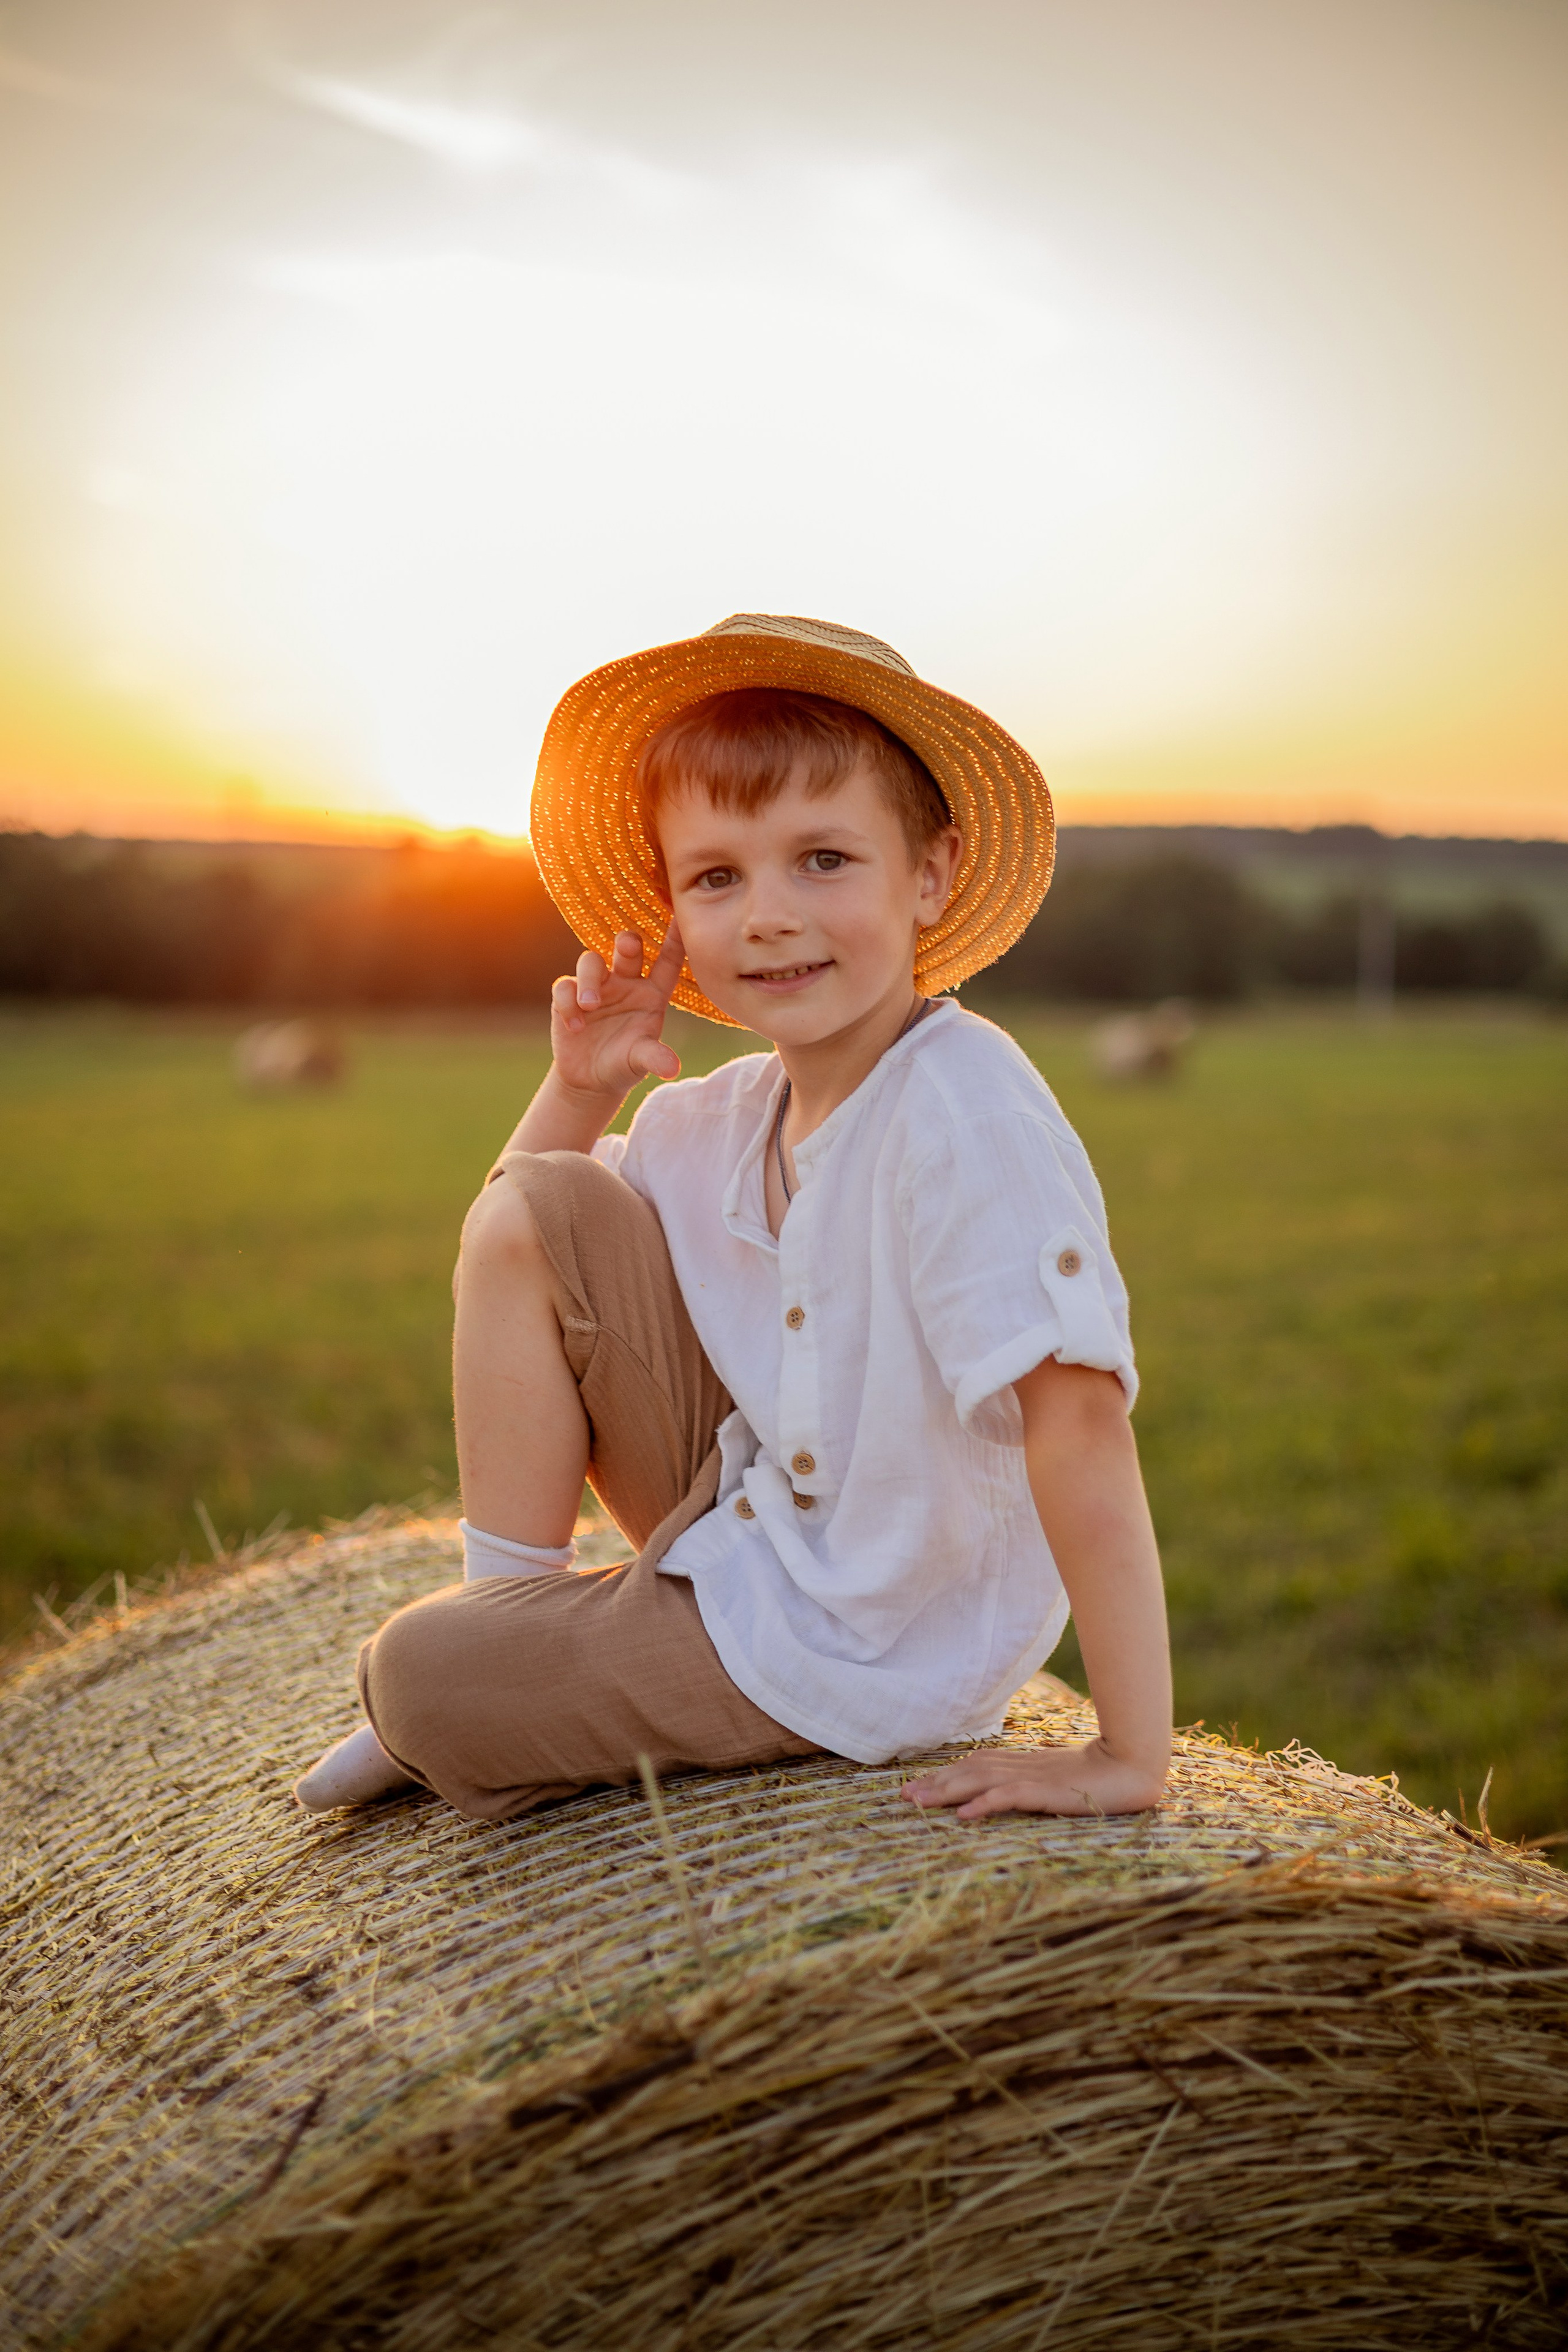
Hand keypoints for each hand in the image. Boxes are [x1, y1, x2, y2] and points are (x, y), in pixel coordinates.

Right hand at [550, 927, 683, 1104]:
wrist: (590, 1080)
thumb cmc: (624, 1064)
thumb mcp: (640, 1061)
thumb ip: (655, 1058)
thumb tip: (672, 1069)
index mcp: (652, 993)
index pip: (666, 962)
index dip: (674, 940)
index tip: (680, 917)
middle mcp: (626, 983)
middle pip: (627, 949)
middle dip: (627, 942)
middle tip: (627, 946)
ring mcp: (597, 987)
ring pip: (591, 961)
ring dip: (590, 979)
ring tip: (591, 1006)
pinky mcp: (569, 997)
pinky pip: (565, 987)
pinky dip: (567, 1003)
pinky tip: (575, 1026)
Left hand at [900, 1738, 1164, 1821]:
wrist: (1130, 1767)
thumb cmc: (1095, 1778)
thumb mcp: (1053, 1780)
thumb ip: (1027, 1783)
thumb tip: (996, 1794)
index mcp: (1022, 1764)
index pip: (974, 1765)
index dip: (943, 1774)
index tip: (914, 1787)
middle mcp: (1021, 1767)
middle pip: (969, 1771)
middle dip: (934, 1784)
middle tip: (903, 1797)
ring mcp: (1034, 1777)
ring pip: (981, 1781)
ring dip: (948, 1792)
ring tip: (920, 1803)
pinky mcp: (1048, 1791)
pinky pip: (1012, 1796)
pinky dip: (986, 1803)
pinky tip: (965, 1814)